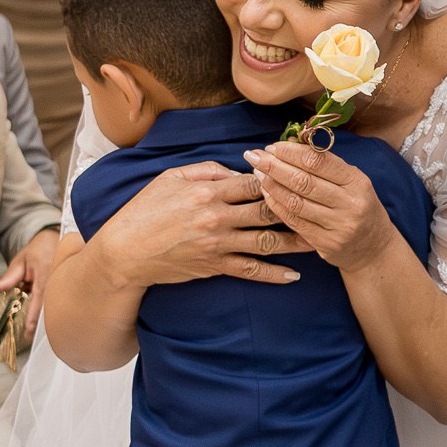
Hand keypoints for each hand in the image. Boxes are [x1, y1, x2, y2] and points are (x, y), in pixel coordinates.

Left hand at [0, 228, 60, 329]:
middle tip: (30, 335)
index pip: (39, 299)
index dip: (34, 317)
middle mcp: (59, 280)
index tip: (29, 331)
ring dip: (46, 316)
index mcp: (46, 274)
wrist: (60, 237)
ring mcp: (66, 283)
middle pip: (50, 307)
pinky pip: (60, 300)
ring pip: (56, 305)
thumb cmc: (40, 249)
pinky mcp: (69, 284)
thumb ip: (12, 275)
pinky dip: (51, 308)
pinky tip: (46, 313)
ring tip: (34, 328)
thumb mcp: (22, 259)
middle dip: (40, 322)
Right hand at [84, 162, 311, 288]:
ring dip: (296, 242)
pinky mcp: (214, 266)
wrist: (125, 251)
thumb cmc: (146, 210)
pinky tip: (293, 276)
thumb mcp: (171, 178)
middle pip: (268, 210)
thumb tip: (239, 170)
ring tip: (320, 241)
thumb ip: (208, 170)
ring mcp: (218, 244)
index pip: (255, 182)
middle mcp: (217, 217)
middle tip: (322, 208)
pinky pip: (251, 271)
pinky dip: (274, 274)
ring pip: (266, 242)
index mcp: (209, 191)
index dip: (279, 179)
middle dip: (297, 208)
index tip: (298, 178)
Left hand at [243, 143, 398, 274]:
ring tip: (258, 173)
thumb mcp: (353, 183)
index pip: (319, 161)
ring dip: (272, 185)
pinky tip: (266, 194)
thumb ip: (326, 166)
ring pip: (296, 202)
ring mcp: (338, 226)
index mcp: (357, 181)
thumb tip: (290, 145)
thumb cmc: (359, 207)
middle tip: (254, 156)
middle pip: (304, 181)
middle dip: (274, 166)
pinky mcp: (326, 244)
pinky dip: (277, 206)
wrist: (374, 248)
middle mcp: (350, 204)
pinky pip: (294, 222)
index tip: (272, 146)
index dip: (291, 152)